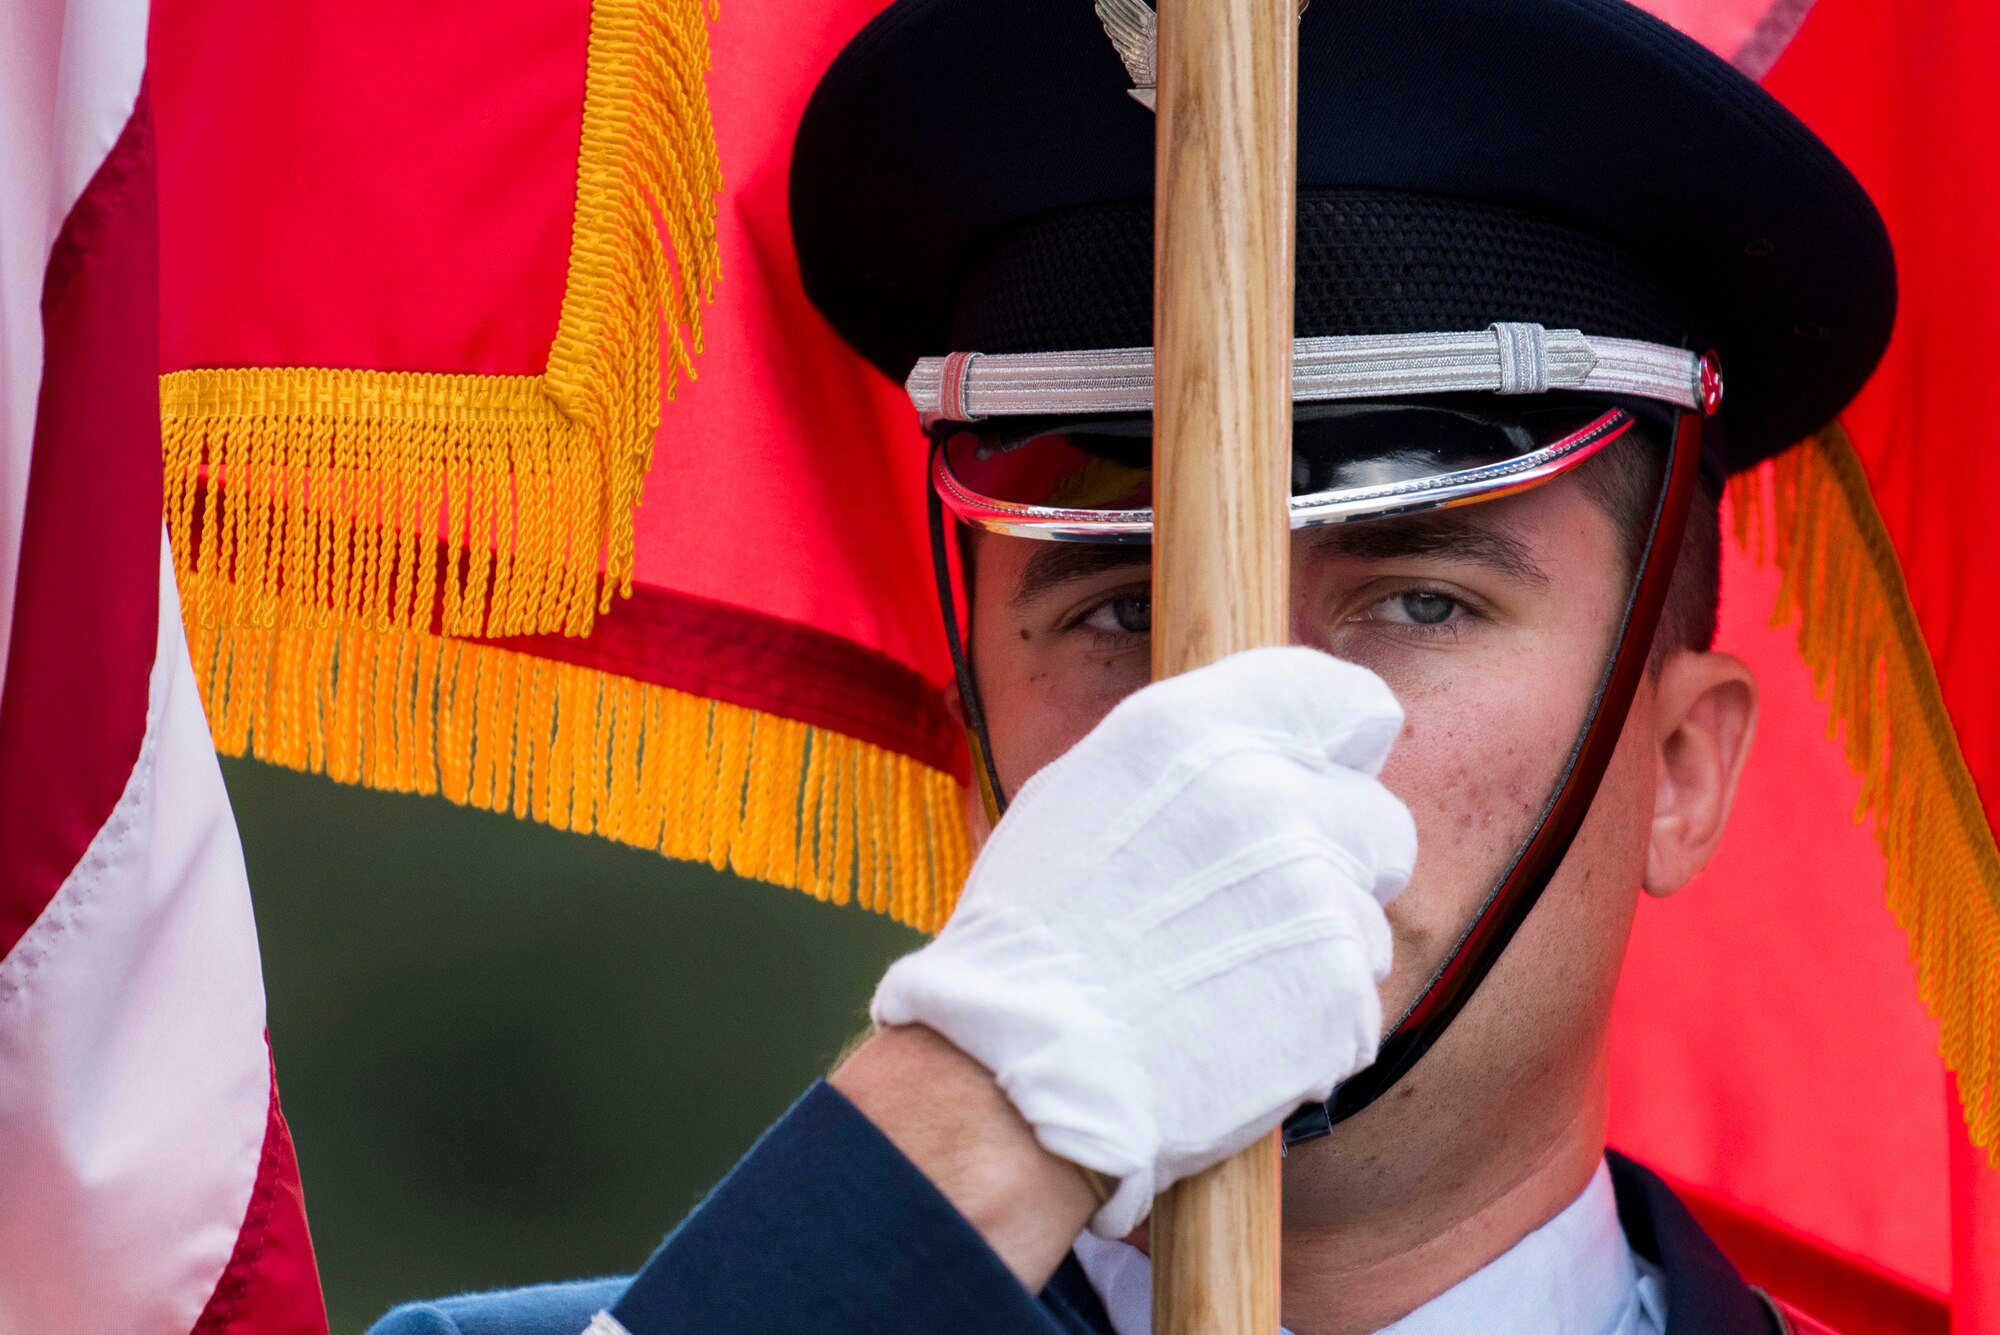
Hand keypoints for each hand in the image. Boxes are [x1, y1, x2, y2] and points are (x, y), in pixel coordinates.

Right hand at [872, 646, 1416, 1236]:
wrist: (1018, 1071)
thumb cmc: (1028, 935)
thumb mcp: (1082, 792)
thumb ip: (1188, 760)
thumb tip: (1251, 749)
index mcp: (1200, 729)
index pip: (1346, 699)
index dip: (1340, 745)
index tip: (1324, 777)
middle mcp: (1269, 795)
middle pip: (1376, 814)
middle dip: (1337, 857)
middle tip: (1264, 905)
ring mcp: (1314, 896)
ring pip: (1367, 915)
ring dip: (1319, 945)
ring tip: (1226, 980)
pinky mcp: (1339, 993)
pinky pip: (1355, 1000)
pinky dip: (1309, 1021)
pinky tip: (1233, 1031)